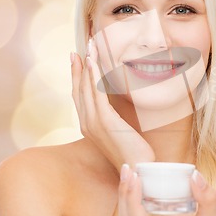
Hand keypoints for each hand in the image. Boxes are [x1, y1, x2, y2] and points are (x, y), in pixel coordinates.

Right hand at [71, 39, 154, 171]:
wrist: (138, 168)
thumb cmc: (132, 151)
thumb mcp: (119, 131)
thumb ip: (113, 118)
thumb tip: (115, 107)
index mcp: (88, 125)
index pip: (79, 95)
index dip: (77, 76)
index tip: (78, 59)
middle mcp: (86, 122)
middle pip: (78, 88)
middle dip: (78, 66)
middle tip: (79, 48)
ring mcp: (93, 122)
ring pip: (86, 87)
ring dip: (87, 64)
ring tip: (89, 47)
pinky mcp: (104, 121)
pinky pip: (96, 93)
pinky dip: (92, 75)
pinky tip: (92, 62)